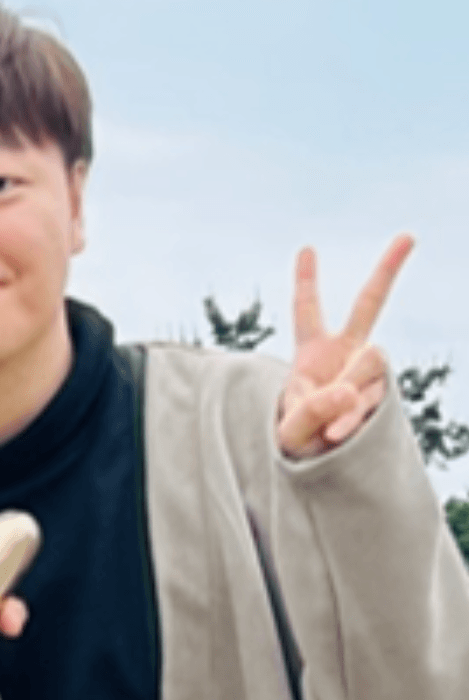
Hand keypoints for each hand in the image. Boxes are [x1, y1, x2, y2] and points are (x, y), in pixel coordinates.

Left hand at [277, 234, 413, 458]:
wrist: (317, 464)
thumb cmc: (295, 438)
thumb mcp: (290, 426)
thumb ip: (311, 409)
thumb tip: (347, 390)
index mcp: (312, 351)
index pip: (307, 310)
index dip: (306, 281)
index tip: (306, 249)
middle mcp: (344, 354)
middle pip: (369, 306)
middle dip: (387, 270)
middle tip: (408, 235)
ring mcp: (365, 374)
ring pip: (372, 362)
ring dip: (349, 390)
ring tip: (327, 424)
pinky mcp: (378, 396)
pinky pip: (372, 397)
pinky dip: (352, 418)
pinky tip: (336, 434)